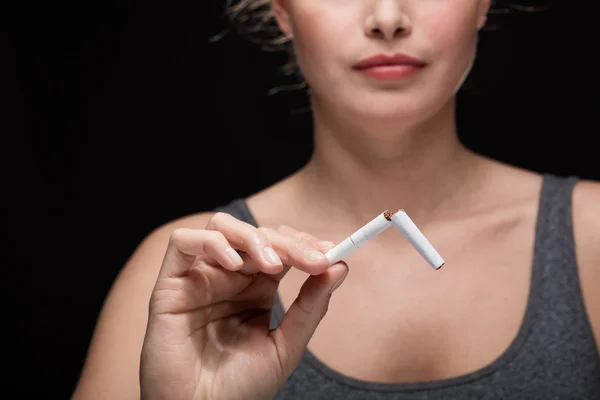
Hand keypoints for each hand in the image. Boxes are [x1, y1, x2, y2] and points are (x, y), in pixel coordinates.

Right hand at [140, 212, 348, 399]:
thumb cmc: (240, 388)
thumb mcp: (286, 346)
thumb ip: (311, 306)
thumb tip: (339, 265)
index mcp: (255, 288)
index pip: (279, 247)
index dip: (303, 244)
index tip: (329, 253)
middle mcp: (227, 278)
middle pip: (256, 234)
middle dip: (287, 242)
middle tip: (312, 260)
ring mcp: (199, 278)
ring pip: (221, 227)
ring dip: (252, 236)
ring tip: (273, 264)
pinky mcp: (170, 284)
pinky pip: (183, 242)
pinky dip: (211, 243)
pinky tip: (234, 266)